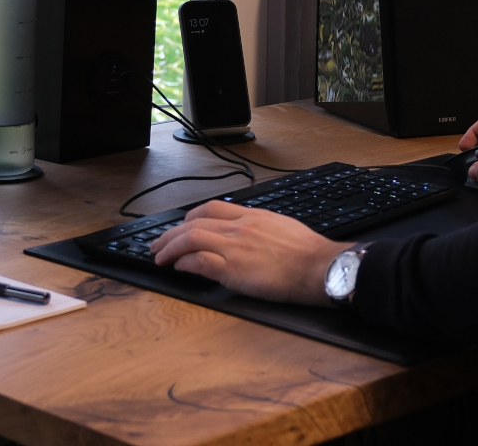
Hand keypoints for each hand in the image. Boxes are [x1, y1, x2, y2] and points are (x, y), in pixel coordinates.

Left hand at [149, 200, 350, 304]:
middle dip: (171, 233)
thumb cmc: (309, 253)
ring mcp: (234, 247)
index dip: (190, 217)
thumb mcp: (283, 228)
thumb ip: (263, 229)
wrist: (319, 267)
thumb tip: (252, 237)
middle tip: (158, 243)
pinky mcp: (232, 269)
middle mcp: (240, 227)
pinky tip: (178, 268)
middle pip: (194, 222)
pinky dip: (184, 262)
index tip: (183, 225)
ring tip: (159, 257)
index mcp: (253, 216)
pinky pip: (199, 261)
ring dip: (170, 247)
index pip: (212, 209)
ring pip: (190, 238)